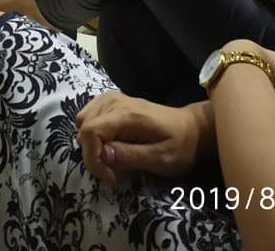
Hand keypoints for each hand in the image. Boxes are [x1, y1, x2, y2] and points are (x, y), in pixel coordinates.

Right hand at [75, 91, 200, 183]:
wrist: (191, 129)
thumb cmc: (179, 146)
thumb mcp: (161, 158)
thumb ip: (130, 156)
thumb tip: (103, 155)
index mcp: (127, 114)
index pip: (90, 131)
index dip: (93, 159)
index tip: (110, 177)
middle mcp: (115, 101)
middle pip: (84, 127)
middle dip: (92, 154)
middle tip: (113, 171)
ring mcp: (112, 98)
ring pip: (83, 120)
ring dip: (92, 144)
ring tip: (112, 158)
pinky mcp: (112, 101)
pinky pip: (90, 115)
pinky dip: (93, 133)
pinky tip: (109, 144)